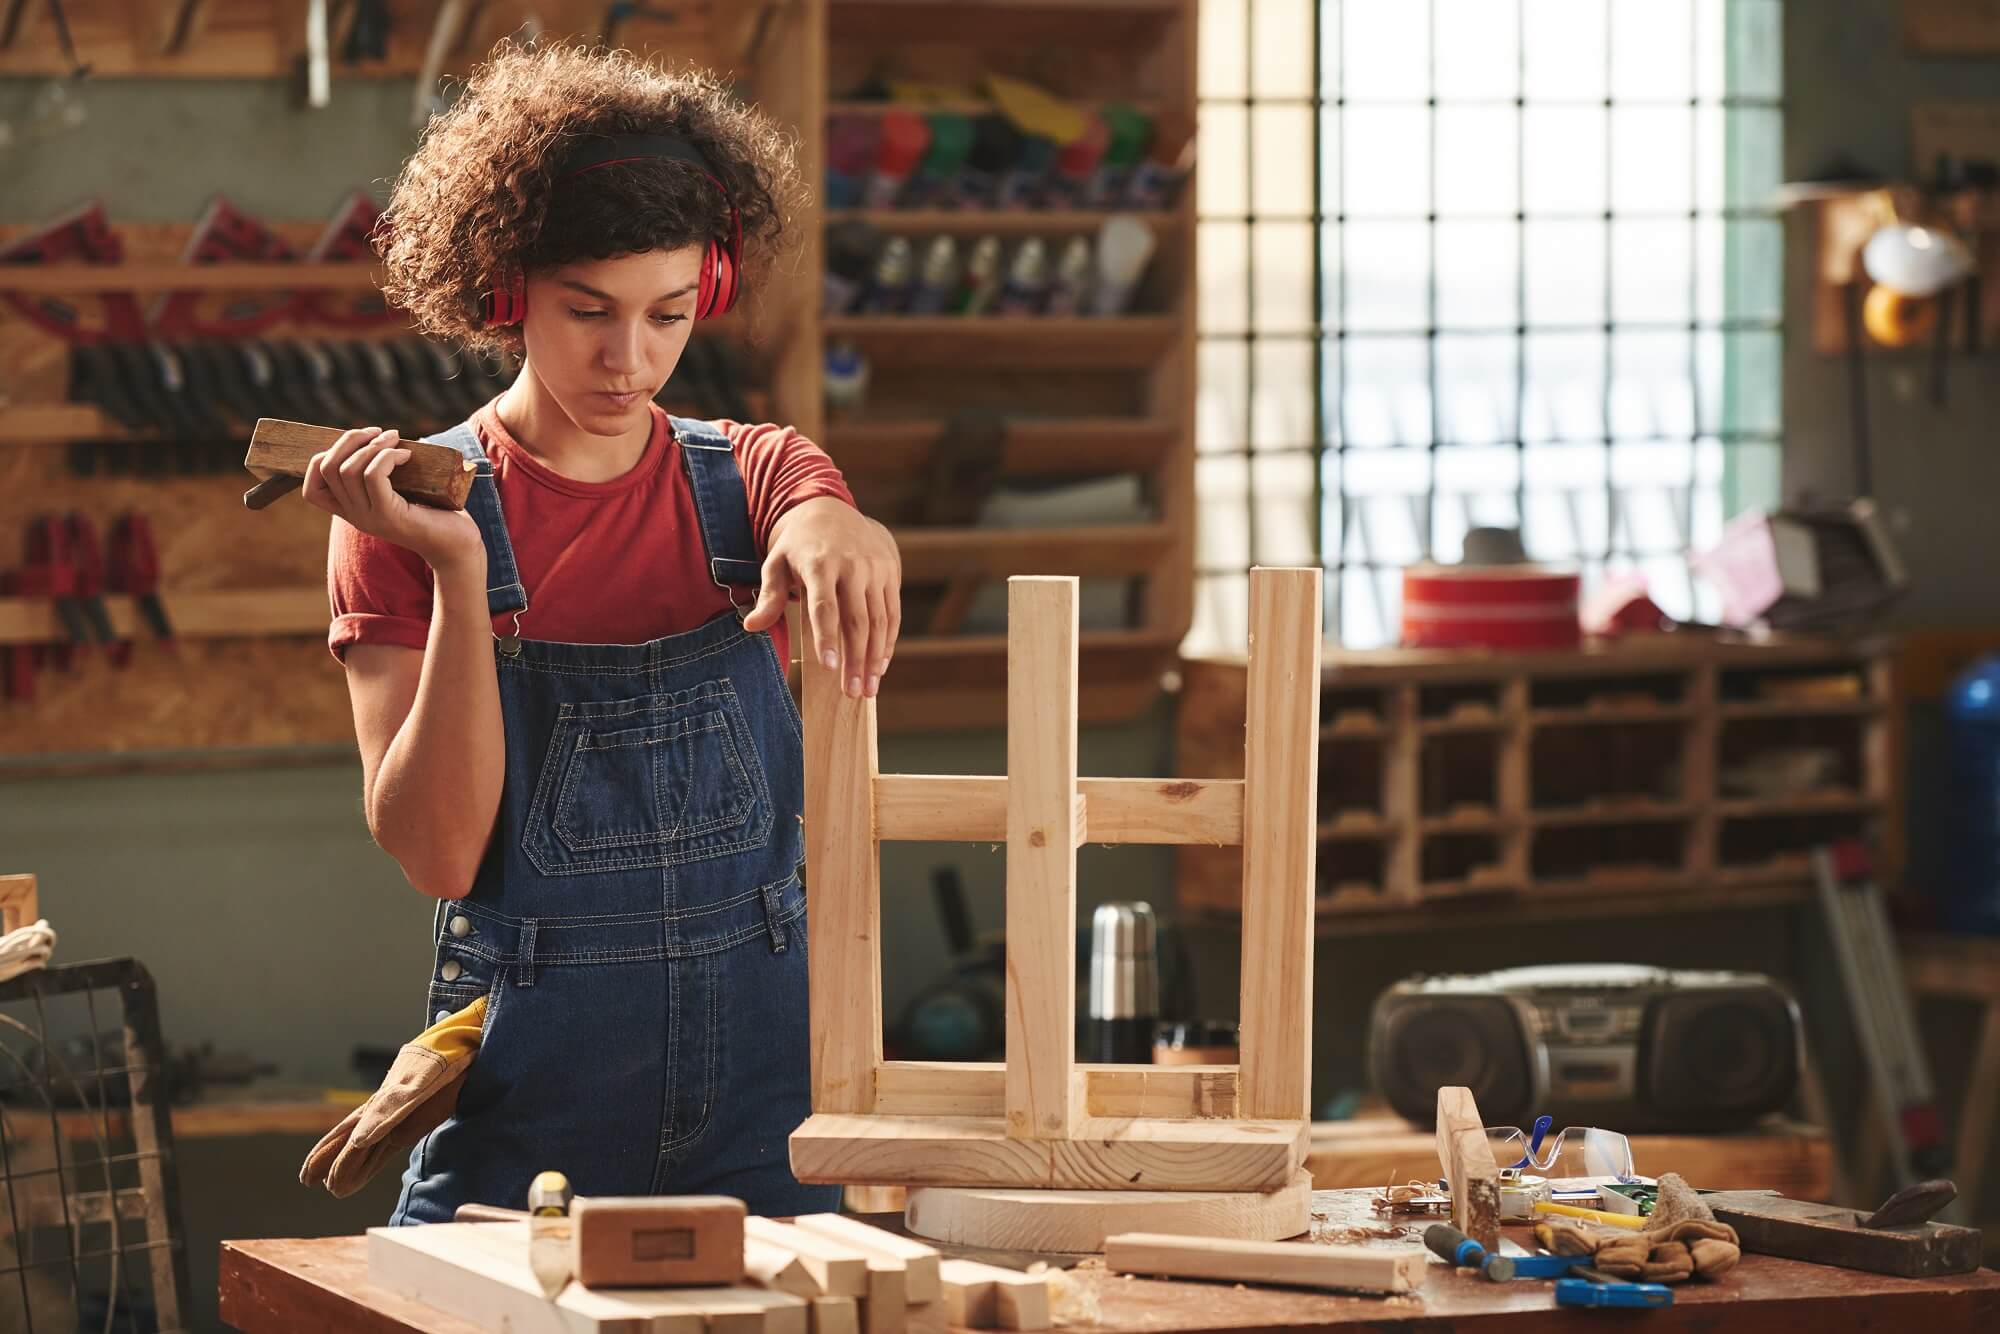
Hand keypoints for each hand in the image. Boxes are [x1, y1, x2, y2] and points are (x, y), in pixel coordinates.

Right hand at [301, 427, 483, 573]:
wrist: (458, 546)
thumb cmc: (435, 513)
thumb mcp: (401, 491)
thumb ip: (382, 474)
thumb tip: (379, 435)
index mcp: (352, 511)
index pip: (312, 488)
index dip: (323, 457)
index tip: (359, 443)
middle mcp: (354, 516)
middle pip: (328, 467)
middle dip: (350, 439)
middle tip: (380, 433)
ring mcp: (369, 517)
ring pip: (348, 469)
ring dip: (373, 445)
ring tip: (397, 440)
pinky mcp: (388, 515)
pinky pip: (373, 475)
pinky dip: (388, 456)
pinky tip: (407, 456)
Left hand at [743, 497, 900, 698]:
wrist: (833, 510)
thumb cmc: (799, 545)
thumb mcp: (776, 562)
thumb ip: (768, 596)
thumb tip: (750, 627)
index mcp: (819, 563)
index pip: (824, 606)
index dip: (827, 637)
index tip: (830, 667)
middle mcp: (852, 565)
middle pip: (856, 620)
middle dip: (856, 660)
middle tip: (852, 692)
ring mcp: (875, 569)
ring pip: (879, 620)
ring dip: (875, 658)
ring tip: (867, 689)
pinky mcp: (890, 572)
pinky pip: (892, 613)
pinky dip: (888, 641)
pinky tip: (880, 665)